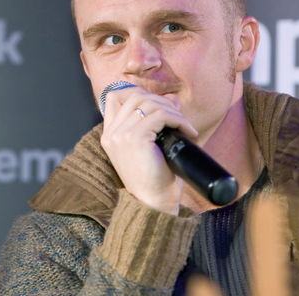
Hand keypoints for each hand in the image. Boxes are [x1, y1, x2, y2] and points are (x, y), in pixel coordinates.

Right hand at [99, 86, 197, 214]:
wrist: (154, 204)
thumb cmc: (155, 178)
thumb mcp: (151, 146)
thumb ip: (155, 122)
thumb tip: (172, 98)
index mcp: (110, 135)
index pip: (114, 96)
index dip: (138, 93)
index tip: (159, 104)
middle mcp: (112, 133)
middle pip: (135, 96)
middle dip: (161, 101)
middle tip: (178, 117)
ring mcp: (121, 134)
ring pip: (149, 103)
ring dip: (172, 110)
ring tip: (184, 125)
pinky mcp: (136, 138)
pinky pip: (161, 115)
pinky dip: (179, 119)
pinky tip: (188, 132)